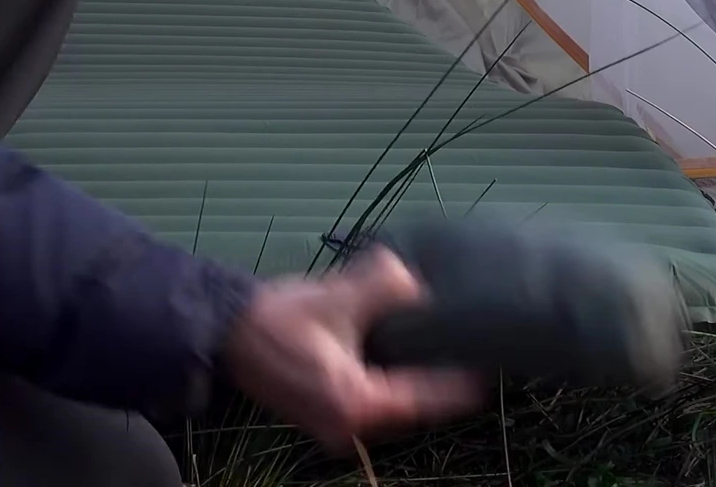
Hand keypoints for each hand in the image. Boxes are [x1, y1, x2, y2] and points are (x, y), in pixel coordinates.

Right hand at [221, 248, 484, 446]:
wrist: (223, 330)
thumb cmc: (278, 318)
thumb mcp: (339, 297)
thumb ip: (389, 287)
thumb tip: (420, 287)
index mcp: (355, 405)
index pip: (425, 400)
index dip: (460, 385)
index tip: (493, 367)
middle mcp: (349, 428)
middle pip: (412, 410)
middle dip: (442, 384)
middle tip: (477, 354)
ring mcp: (335, 427)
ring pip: (393, 408)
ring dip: (418, 385)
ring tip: (452, 354)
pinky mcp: (325, 414)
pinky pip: (374, 403)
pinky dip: (394, 384)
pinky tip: (411, 358)